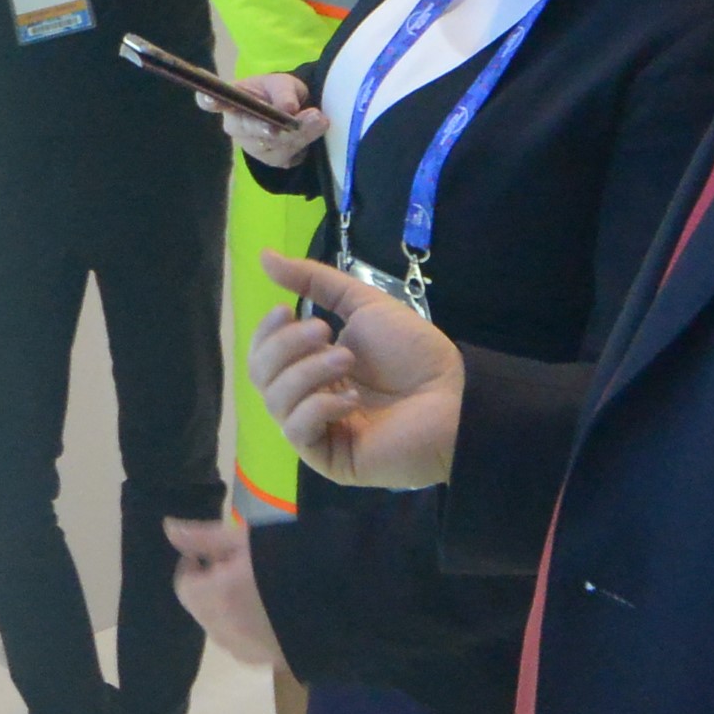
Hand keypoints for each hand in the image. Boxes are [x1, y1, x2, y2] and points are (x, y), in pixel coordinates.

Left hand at [162, 513, 286, 675]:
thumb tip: (167, 529)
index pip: (184, 585)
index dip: (195, 564)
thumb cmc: (291, 558)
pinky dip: (249, 627)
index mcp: (213, 599)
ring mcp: (248, 653)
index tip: (213, 551)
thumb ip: (203, 537)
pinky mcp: (272, 663)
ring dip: (229, 608)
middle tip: (239, 564)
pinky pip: (246, 644)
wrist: (347, 604)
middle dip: (212, 586)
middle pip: (202, 608)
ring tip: (259, 586)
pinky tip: (275, 610)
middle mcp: (224, 632)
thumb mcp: (244, 538)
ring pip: (223, 628)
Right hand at [214, 68, 324, 168]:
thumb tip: (288, 108)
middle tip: (293, 119)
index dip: (209, 100)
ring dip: (298, 133)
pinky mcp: (270, 160)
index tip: (209, 97)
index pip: (214, 100)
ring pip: (273, 144)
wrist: (294, 112)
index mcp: (232, 100)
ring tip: (318, 118)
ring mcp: (252, 147)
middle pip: (249, 129)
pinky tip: (316, 129)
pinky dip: (304, 142)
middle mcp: (236, 126)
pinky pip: (287, 155)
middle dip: (270, 126)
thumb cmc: (279, 92)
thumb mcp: (283, 84)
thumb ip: (284, 93)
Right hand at [252, 248, 462, 491]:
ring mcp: (318, 430)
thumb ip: (313, 281)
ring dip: (308, 372)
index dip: (266, 332)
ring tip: (348, 361)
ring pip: (275, 401)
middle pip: (260, 375)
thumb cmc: (413, 353)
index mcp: (313, 367)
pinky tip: (353, 400)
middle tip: (326, 334)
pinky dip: (319, 407)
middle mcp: (309, 398)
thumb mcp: (361, 305)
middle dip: (287, 347)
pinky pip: (297, 430)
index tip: (285, 309)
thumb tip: (263, 255)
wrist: (452, 396)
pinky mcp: (329, 458)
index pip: (262, 355)